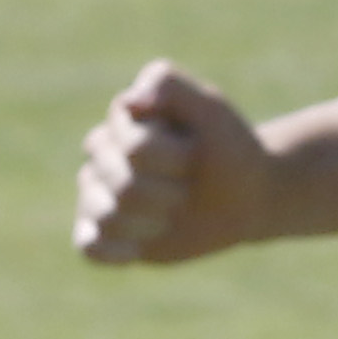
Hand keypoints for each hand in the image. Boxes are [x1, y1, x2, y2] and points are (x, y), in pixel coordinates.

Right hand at [74, 60, 272, 264]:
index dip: (176, 157)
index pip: (136, 148)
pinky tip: (139, 250)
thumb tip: (132, 101)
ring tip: (175, 211)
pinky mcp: (105, 230)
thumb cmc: (230, 148)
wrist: (248, 193)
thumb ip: (172, 87)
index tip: (198, 150)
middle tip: (190, 185)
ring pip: (105, 216)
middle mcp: (102, 151)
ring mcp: (98, 191)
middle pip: (123, 186)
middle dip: (171, 192)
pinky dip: (114, 251)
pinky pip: (89, 247)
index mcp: (124, 118)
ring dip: (153, 221)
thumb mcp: (212, 110)